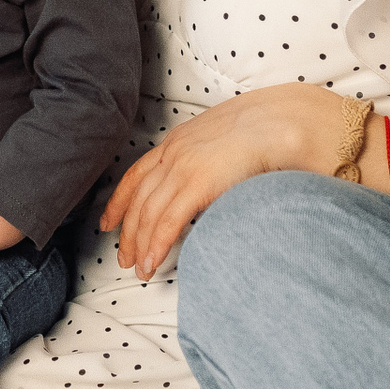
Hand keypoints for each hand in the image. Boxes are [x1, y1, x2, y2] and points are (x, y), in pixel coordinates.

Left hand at [100, 82, 339, 278]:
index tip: (109, 222)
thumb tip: (209, 185)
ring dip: (140, 244)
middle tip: (123, 257)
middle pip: (138, 198)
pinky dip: (156, 244)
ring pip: (148, 213)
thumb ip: (209, 160)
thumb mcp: (224, 139)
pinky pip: (168, 221)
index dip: (119, 201)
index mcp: (178, 140)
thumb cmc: (263, 131)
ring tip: (140, 269)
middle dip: (127, 231)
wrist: (280, 120)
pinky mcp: (197, 183)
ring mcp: (183, 167)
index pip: (137, 174)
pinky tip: (152, 262)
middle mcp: (174, 152)